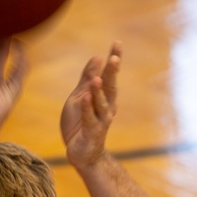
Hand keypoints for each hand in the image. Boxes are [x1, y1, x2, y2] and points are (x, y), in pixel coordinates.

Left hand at [60, 42, 119, 167]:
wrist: (81, 153)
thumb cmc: (80, 124)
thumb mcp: (79, 97)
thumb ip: (87, 79)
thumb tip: (97, 57)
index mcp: (103, 97)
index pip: (108, 75)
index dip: (113, 60)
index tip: (117, 43)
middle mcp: (106, 108)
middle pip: (110, 87)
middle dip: (112, 73)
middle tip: (115, 57)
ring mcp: (100, 121)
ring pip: (101, 104)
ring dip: (99, 91)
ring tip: (97, 78)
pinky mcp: (91, 133)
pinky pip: (89, 118)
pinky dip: (87, 108)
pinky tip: (86, 97)